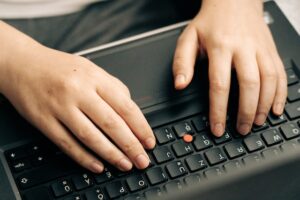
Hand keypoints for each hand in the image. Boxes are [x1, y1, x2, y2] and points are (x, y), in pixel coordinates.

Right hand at [0, 36, 154, 172]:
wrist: (23, 65)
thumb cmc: (60, 68)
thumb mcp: (91, 69)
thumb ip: (114, 87)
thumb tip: (131, 110)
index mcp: (94, 78)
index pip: (125, 106)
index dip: (141, 127)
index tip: (149, 141)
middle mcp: (79, 92)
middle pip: (111, 123)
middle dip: (130, 145)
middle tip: (142, 159)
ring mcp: (60, 107)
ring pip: (90, 136)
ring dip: (110, 154)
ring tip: (124, 164)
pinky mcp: (44, 121)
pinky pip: (67, 143)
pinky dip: (84, 157)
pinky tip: (97, 165)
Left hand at [173, 0, 286, 135]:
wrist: (234, 1)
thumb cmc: (210, 22)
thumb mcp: (189, 38)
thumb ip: (182, 62)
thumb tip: (179, 85)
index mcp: (220, 46)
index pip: (219, 84)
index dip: (219, 110)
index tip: (218, 127)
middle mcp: (243, 48)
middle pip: (249, 85)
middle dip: (246, 112)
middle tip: (241, 130)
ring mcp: (261, 48)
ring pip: (269, 80)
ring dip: (264, 105)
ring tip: (257, 123)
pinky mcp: (271, 50)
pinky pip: (281, 73)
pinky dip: (281, 93)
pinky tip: (276, 108)